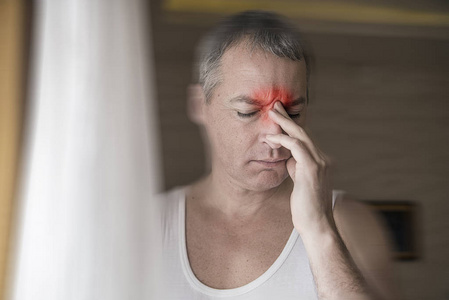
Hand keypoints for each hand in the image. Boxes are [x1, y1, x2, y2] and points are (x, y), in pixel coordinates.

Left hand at [266, 102, 334, 236]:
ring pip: (301, 135)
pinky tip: (271, 136)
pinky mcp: (312, 169)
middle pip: (304, 132)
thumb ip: (296, 167)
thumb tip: (287, 157)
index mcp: (322, 161)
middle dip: (288, 118)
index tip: (280, 116)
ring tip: (271, 113)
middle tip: (275, 105)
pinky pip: (297, 147)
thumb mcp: (300, 182)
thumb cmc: (306, 207)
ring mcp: (320, 163)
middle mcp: (324, 159)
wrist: (316, 225)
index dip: (292, 126)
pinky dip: (284, 139)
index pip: (306, 139)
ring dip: (285, 123)